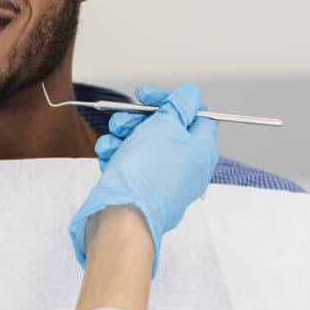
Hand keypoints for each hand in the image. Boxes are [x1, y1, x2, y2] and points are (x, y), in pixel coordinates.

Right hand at [69, 83, 218, 275]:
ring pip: (141, 143)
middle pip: (163, 127)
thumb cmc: (148, 173)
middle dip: (137, 120)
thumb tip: (190, 95)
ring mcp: (163, 178)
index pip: (194, 113)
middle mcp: (185, 164)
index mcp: (201, 149)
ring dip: (122, 136)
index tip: (144, 96)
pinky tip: (108, 157)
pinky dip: (117, 155)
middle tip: (123, 122)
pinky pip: (129, 162)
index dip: (169, 100)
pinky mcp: (141, 187)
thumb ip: (179, 105)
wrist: (124, 214)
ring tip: (111, 143)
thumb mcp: (166, 126)